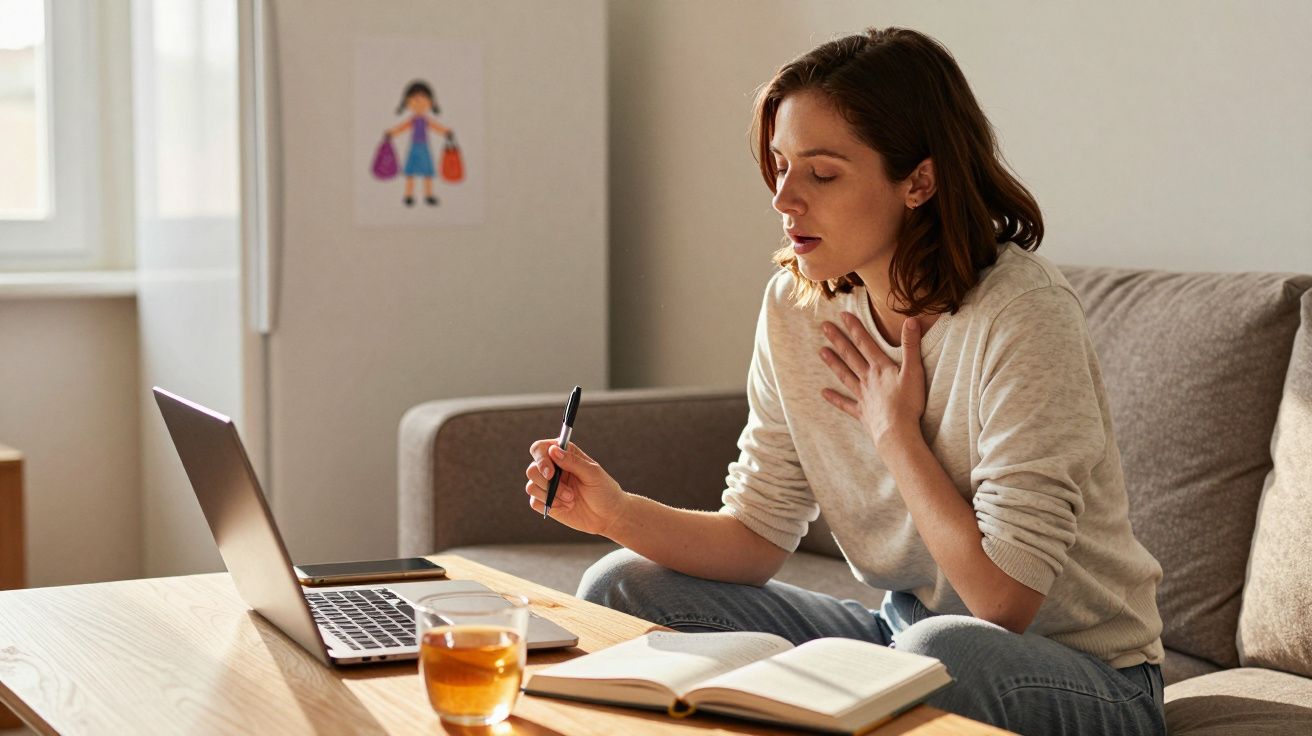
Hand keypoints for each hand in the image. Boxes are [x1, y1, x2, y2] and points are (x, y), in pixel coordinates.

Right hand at [525, 441, 627, 535]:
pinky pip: (534, 502)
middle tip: (569, 492)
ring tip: (571, 499)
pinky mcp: (546, 502)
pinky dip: (548, 505)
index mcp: (564, 454)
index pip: (540, 449)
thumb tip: (553, 450)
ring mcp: (548, 486)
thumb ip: (572, 461)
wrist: (608, 516)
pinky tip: (565, 507)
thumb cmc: (604, 490)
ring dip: (551, 495)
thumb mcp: (593, 473)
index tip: (551, 473)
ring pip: (531, 486)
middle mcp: (553, 468)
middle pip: (531, 469)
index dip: (541, 459)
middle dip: (547, 483)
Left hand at [819, 311, 926, 450]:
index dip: (855, 328)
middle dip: (838, 340)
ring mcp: (862, 396)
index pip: (865, 343)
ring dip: (833, 363)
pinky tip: (823, 393)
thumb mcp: (914, 372)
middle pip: (850, 356)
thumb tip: (911, 320)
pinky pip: (845, 404)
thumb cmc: (908, 404)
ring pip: (845, 375)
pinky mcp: (862, 412)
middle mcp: (868, 379)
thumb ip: (911, 346)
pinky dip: (835, 399)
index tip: (842, 315)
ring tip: (821, 351)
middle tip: (823, 327)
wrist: (897, 433)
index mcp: (880, 368)